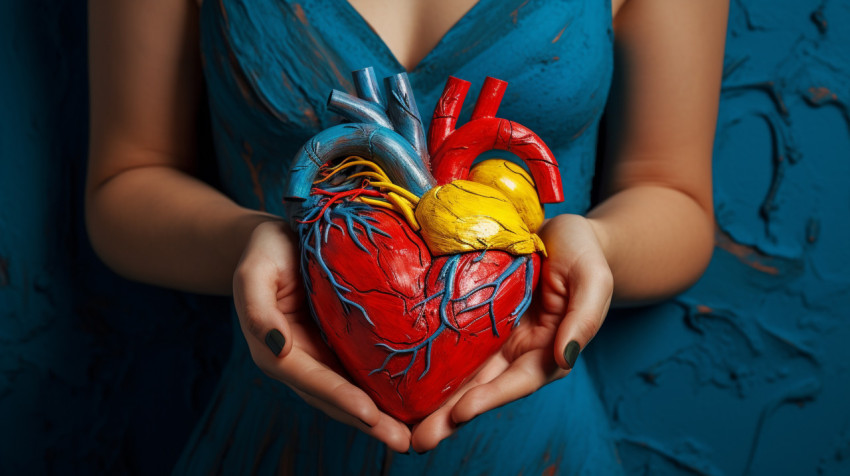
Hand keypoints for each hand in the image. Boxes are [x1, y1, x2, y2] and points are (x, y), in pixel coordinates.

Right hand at [232, 220, 411, 451]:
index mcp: (277, 350)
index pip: (311, 380)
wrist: (281, 237)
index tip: (370, 415)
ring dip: (380, 417)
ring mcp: (323, 355)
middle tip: (402, 442)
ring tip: (412, 435)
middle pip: (335, 398)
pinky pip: (364, 371)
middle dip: (368, 423)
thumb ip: (257, 309)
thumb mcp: (254, 272)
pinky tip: (413, 402)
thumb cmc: (265, 251)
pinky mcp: (343, 344)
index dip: (340, 398)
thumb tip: (275, 348)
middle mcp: (302, 360)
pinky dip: (385, 390)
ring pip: (353, 391)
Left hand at [409, 214, 612, 451]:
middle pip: (483, 389)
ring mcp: (493, 338)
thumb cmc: (583, 254)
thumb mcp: (592, 280)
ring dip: (434, 402)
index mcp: (548, 350)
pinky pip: (451, 345)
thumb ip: (585, 318)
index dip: (490, 398)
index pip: (517, 382)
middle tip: (420, 441)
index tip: (461, 413)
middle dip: (451, 417)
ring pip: (462, 375)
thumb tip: (566, 357)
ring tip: (402, 426)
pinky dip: (429, 365)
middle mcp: (517, 352)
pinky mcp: (474, 321)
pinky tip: (401, 379)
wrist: (562, 233)